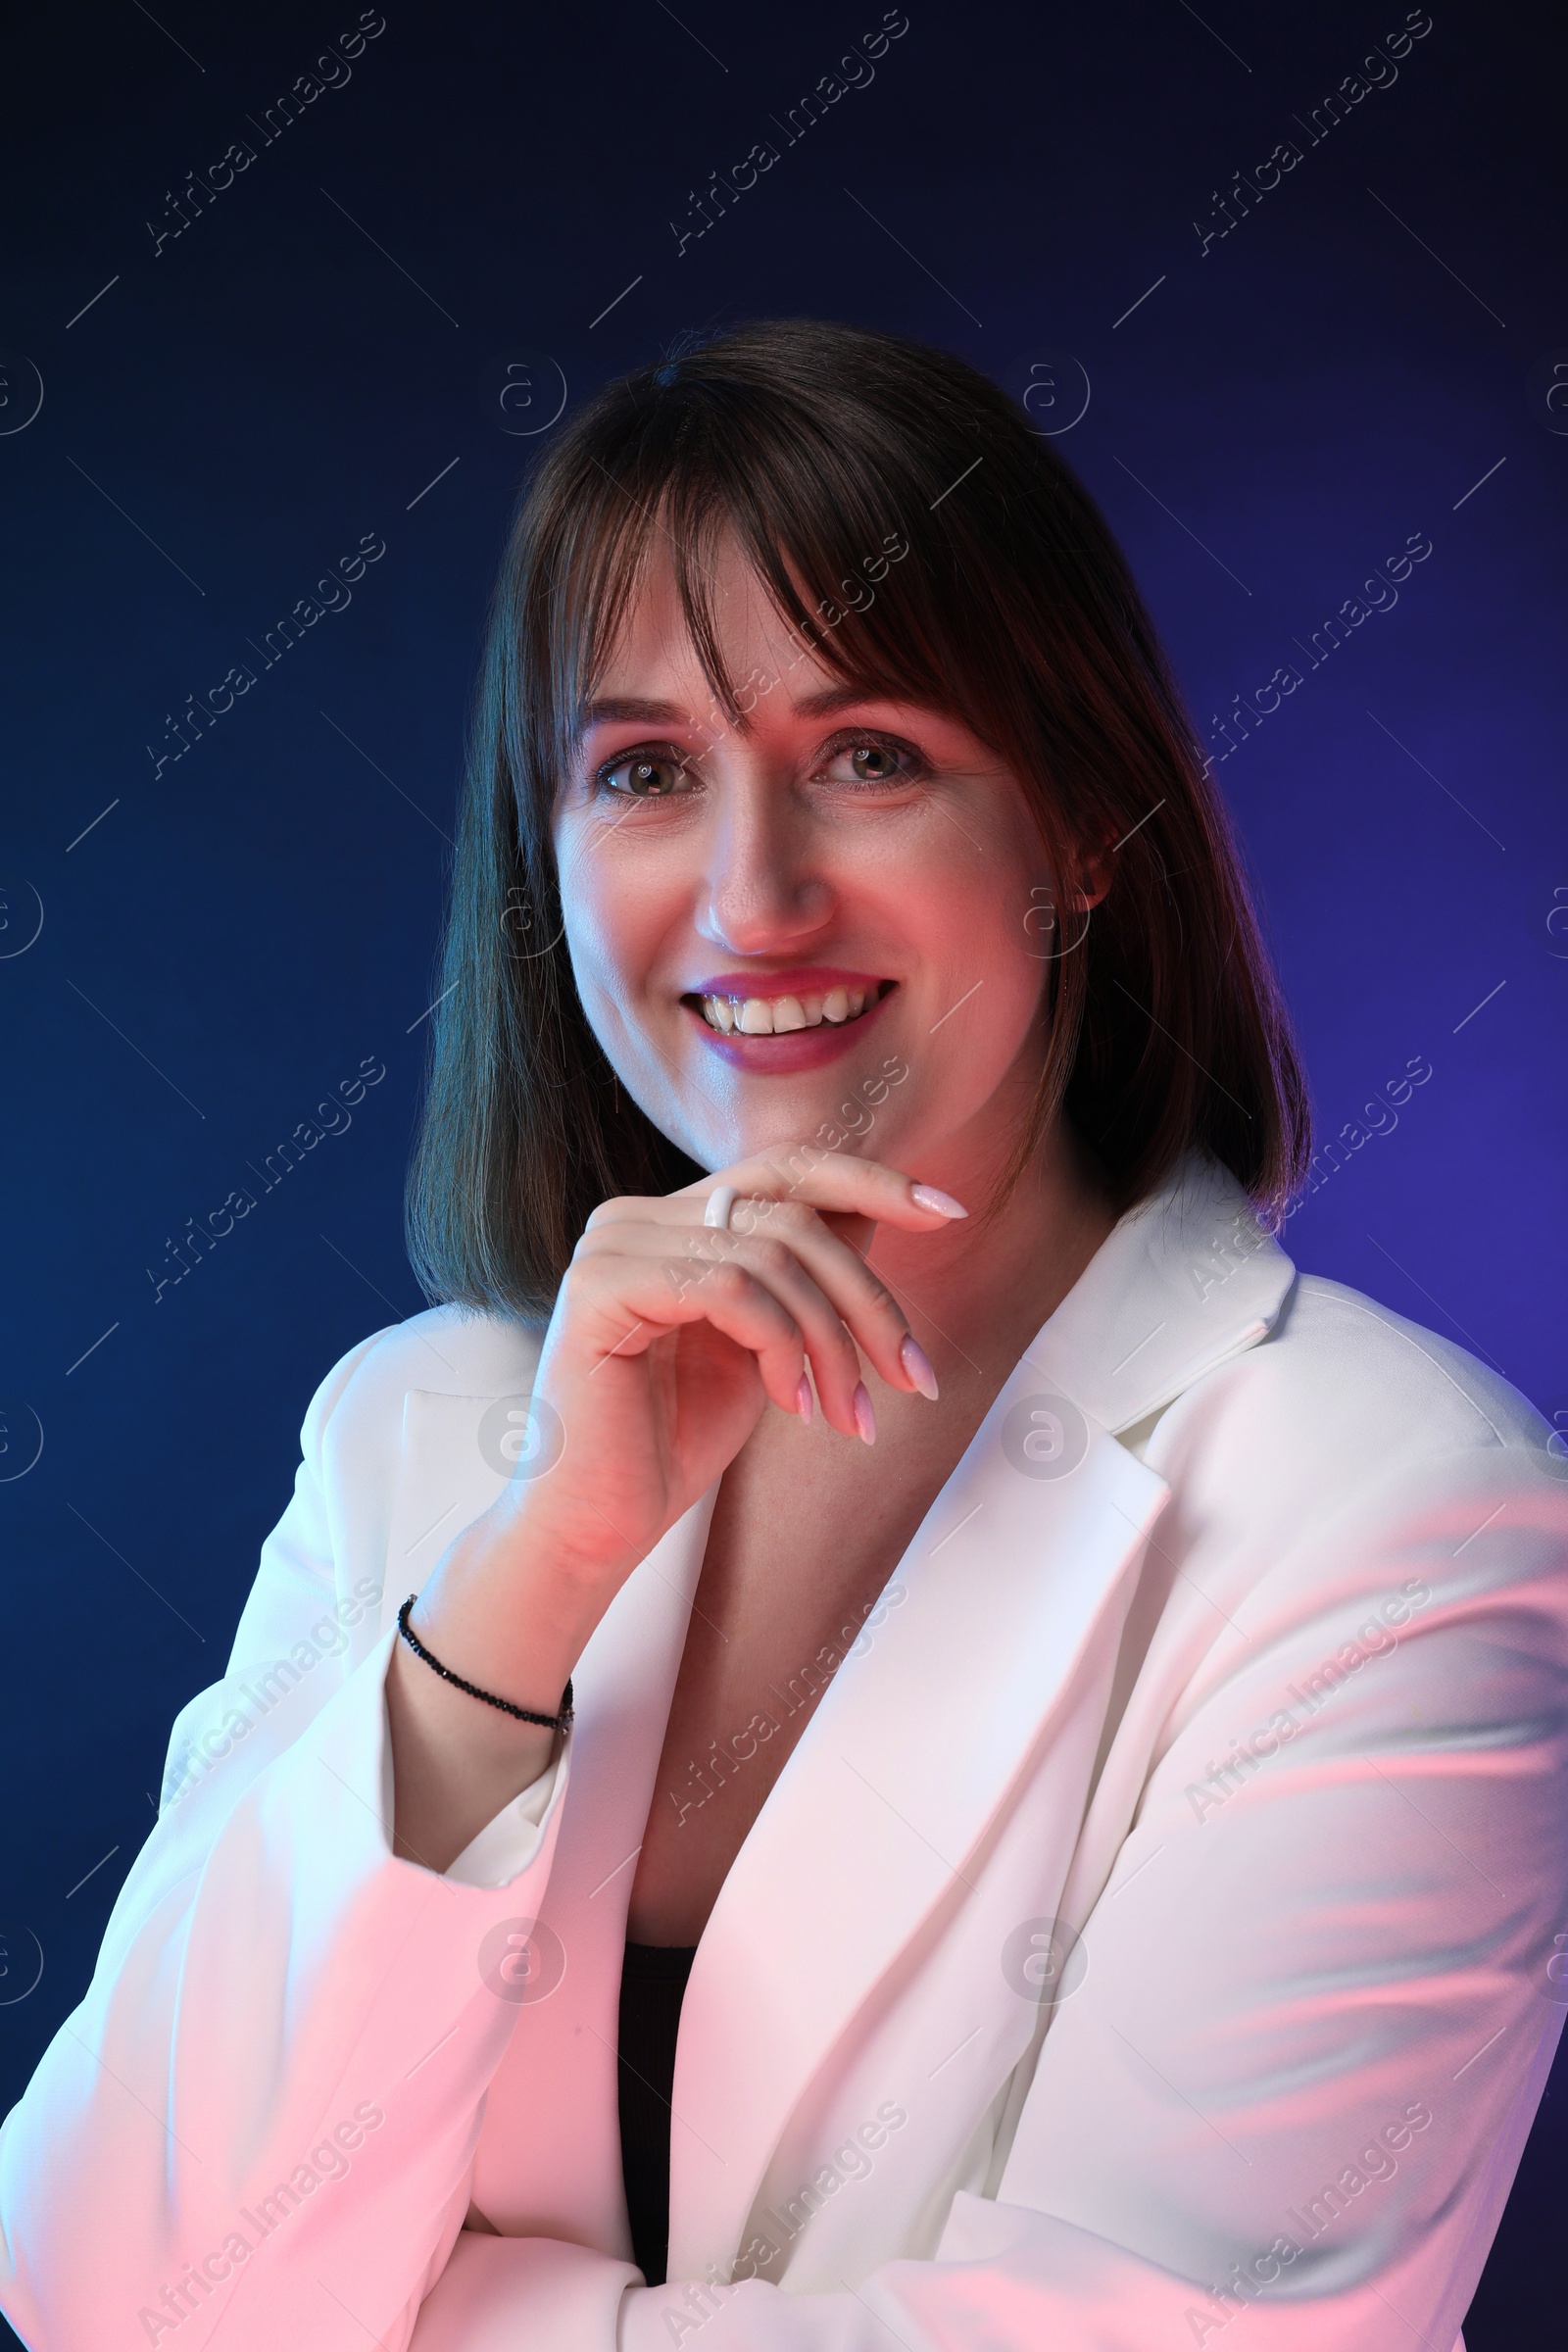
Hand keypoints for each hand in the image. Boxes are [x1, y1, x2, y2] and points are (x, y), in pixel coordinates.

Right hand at [494, 1142, 963, 1608]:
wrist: (597, 1525)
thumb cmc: (674, 1442)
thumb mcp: (766, 1346)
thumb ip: (803, 1277)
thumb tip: (880, 1213)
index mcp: (671, 1220)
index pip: (785, 1169)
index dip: (871, 1181)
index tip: (947, 1211)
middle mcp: (636, 1217)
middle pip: (793, 1214)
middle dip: (869, 1298)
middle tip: (913, 1377)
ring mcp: (613, 1245)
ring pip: (773, 1255)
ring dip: (834, 1343)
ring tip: (850, 1416)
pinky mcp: (600, 1286)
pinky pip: (730, 1288)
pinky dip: (781, 1348)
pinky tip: (793, 1407)